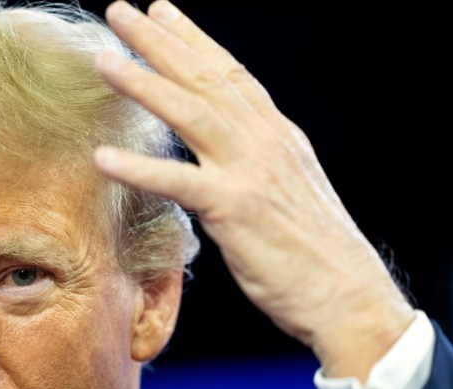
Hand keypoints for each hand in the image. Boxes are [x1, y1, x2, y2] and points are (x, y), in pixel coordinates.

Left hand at [93, 0, 413, 380]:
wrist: (348, 297)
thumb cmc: (316, 254)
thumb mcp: (288, 190)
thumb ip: (256, 162)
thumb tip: (225, 153)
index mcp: (277, 135)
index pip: (230, 74)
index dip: (193, 40)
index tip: (163, 12)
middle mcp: (265, 141)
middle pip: (205, 79)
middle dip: (160, 41)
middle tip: (121, 10)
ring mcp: (250, 171)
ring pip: (190, 113)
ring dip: (143, 84)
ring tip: (103, 60)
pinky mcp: (235, 209)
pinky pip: (178, 182)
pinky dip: (139, 167)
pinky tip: (103, 158)